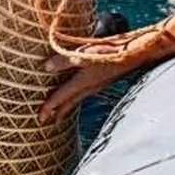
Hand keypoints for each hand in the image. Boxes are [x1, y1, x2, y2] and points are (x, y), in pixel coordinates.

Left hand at [38, 34, 157, 123]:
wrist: (134, 54)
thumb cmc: (110, 53)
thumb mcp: (83, 54)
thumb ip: (63, 60)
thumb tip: (46, 66)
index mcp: (82, 83)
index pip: (60, 98)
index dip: (48, 107)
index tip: (39, 117)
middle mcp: (89, 87)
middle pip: (69, 103)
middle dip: (57, 113)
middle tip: (45, 121)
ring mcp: (97, 85)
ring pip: (77, 99)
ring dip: (66, 106)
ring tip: (58, 113)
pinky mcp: (102, 79)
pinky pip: (84, 93)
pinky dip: (75, 97)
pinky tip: (76, 93)